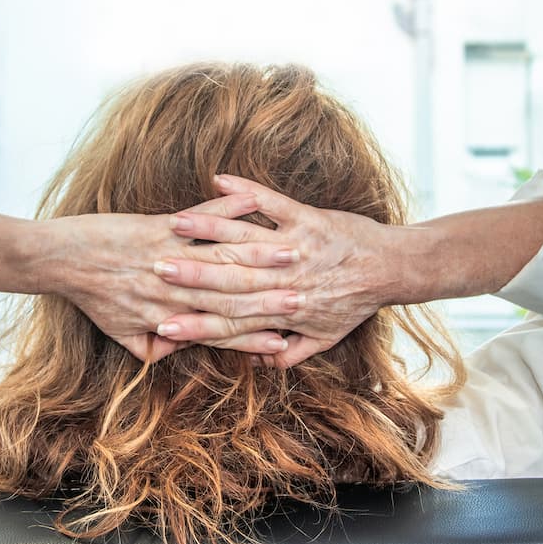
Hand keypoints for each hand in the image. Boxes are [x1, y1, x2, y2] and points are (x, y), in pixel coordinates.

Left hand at [44, 190, 304, 362]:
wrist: (60, 259)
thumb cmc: (91, 294)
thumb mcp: (119, 331)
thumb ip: (148, 347)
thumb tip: (169, 355)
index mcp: (167, 317)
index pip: (220, 330)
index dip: (253, 335)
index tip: (284, 338)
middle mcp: (173, 291)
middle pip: (231, 295)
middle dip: (271, 296)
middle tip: (305, 296)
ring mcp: (169, 257)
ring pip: (223, 258)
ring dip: (261, 253)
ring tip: (293, 252)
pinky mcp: (159, 228)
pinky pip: (201, 218)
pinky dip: (229, 209)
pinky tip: (257, 204)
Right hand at [154, 174, 433, 366]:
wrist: (392, 268)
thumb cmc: (355, 301)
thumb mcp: (326, 335)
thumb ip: (292, 350)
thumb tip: (263, 362)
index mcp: (282, 311)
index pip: (229, 322)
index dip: (195, 326)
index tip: (162, 327)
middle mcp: (283, 280)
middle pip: (226, 280)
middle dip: (186, 277)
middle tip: (150, 273)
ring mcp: (293, 246)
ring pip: (241, 240)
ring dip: (205, 232)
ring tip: (171, 227)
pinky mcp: (305, 218)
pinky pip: (269, 201)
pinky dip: (244, 191)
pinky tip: (218, 181)